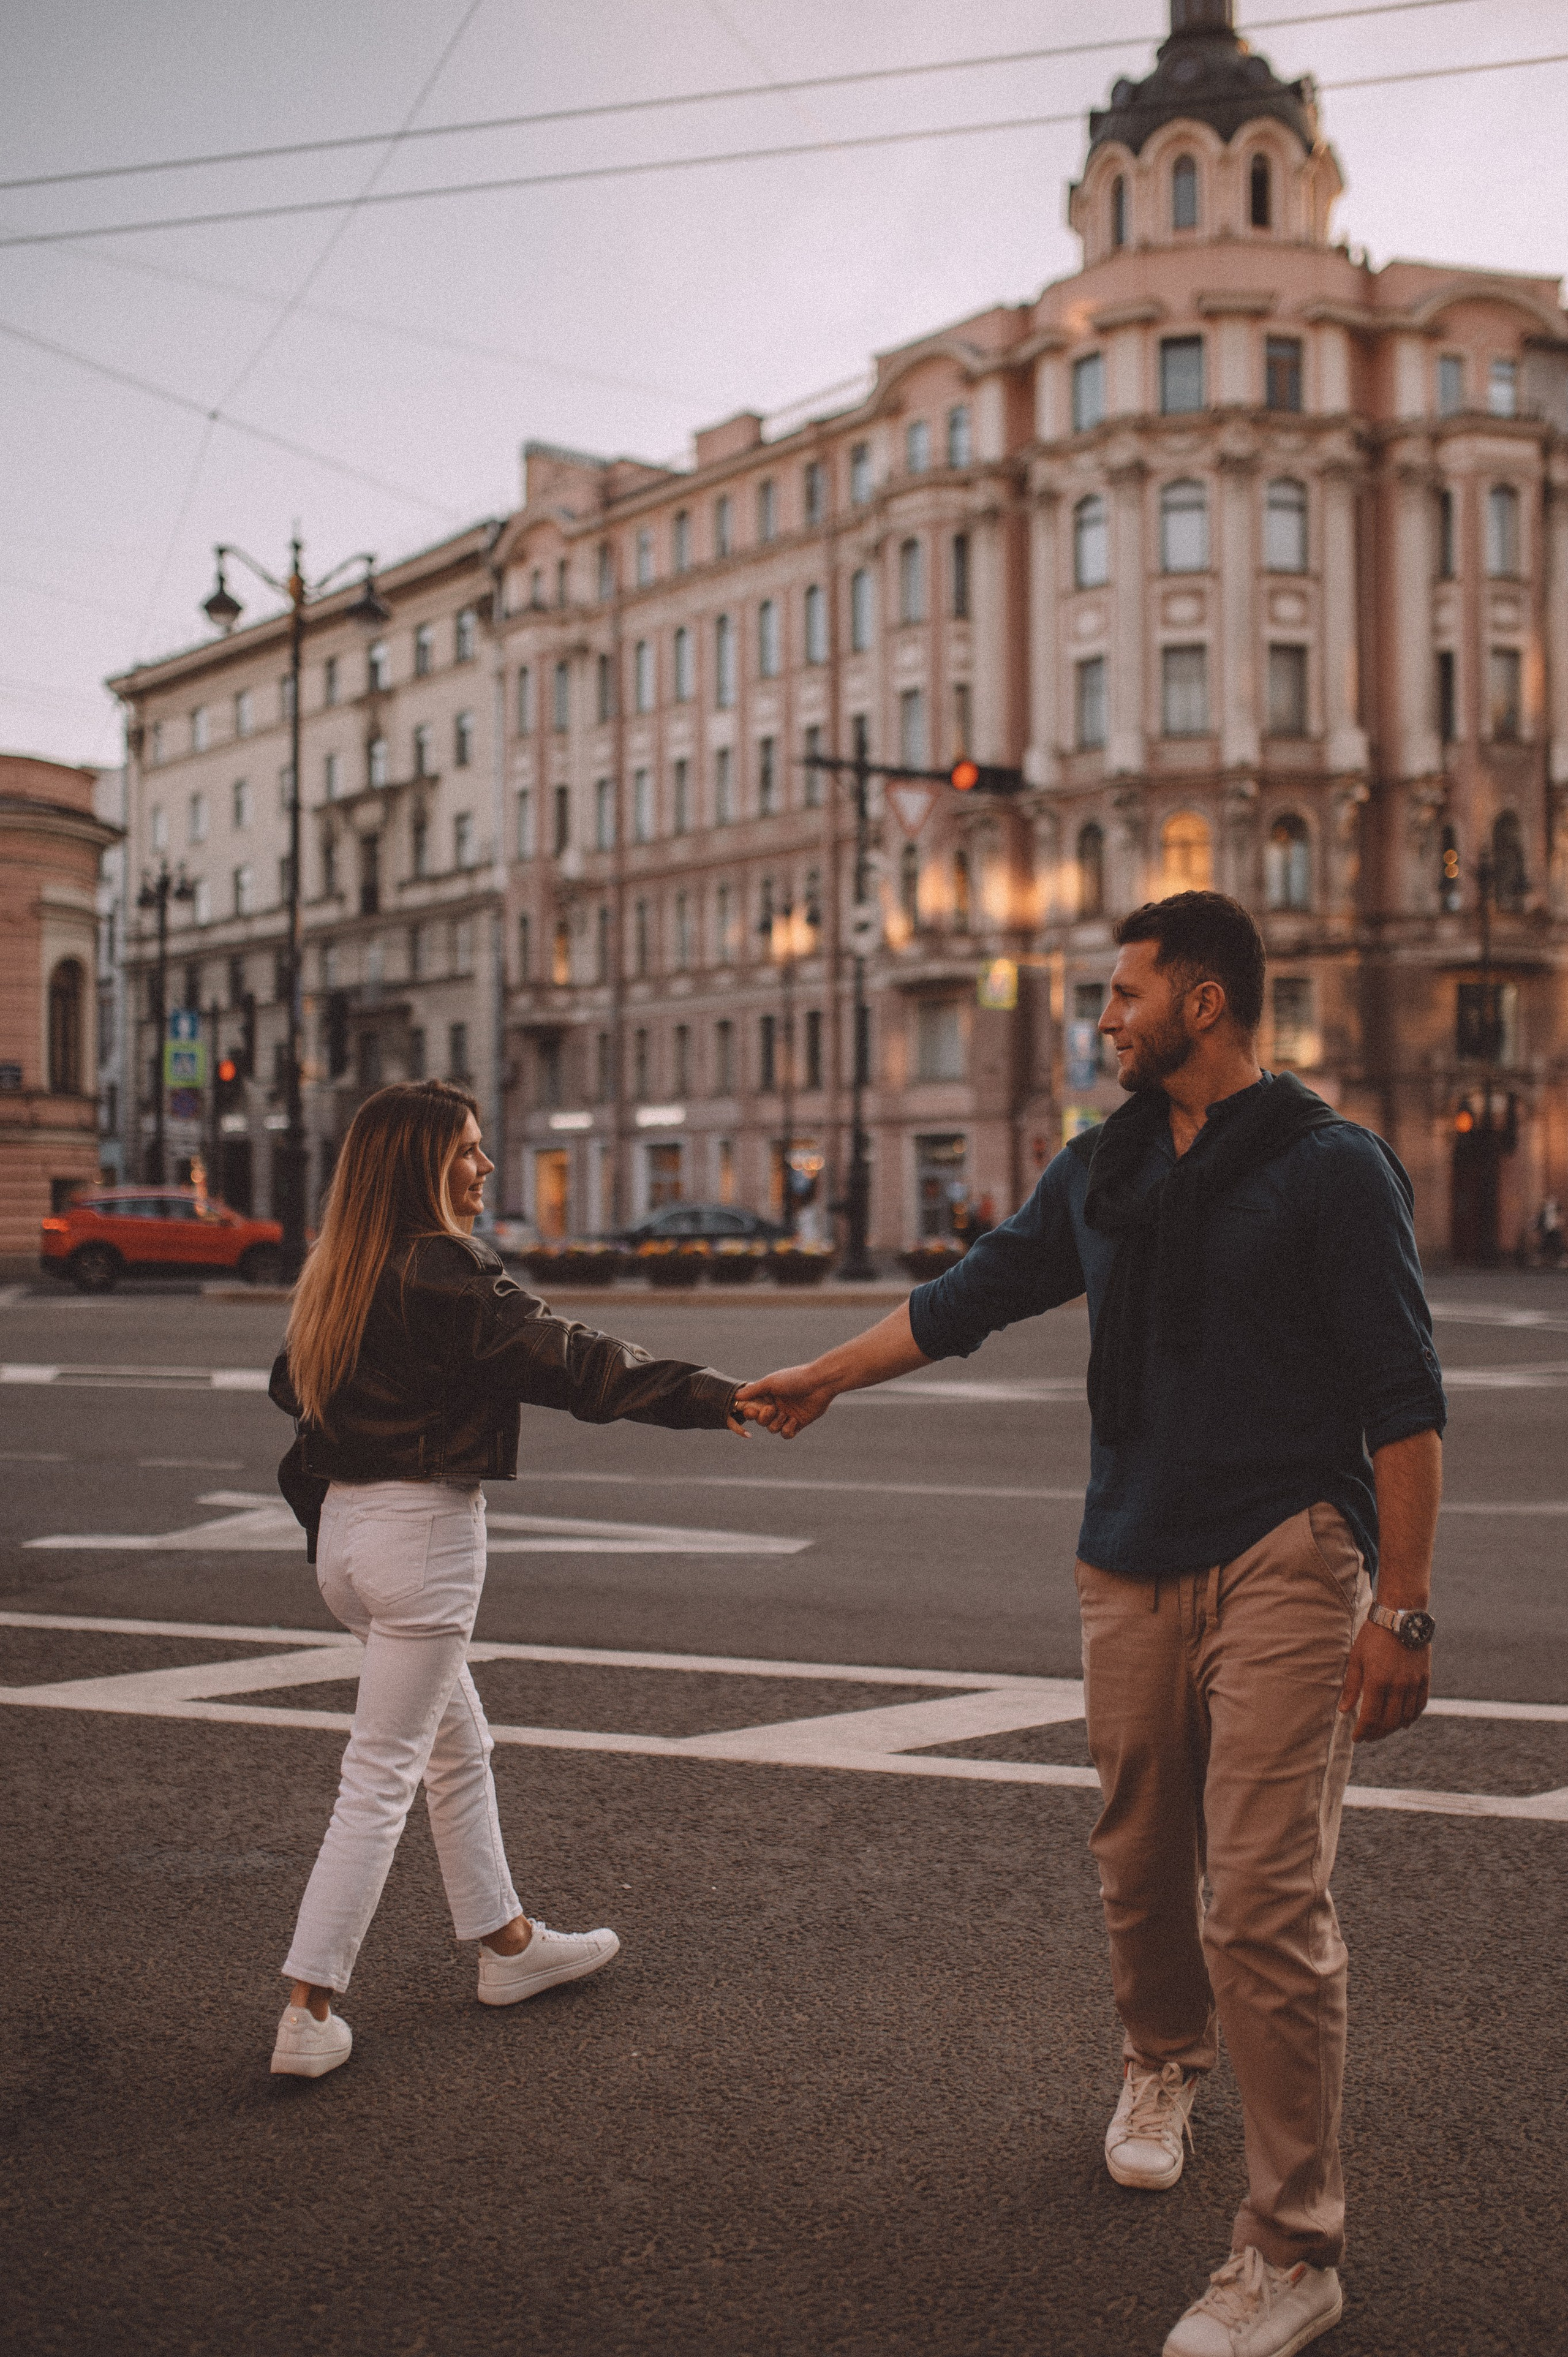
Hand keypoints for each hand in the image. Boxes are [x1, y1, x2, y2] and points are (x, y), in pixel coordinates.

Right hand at [734, 1363, 837, 1440]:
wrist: (819, 1383)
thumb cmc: (794, 1379)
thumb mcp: (771, 1382)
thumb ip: (753, 1390)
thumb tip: (736, 1396)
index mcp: (768, 1396)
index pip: (753, 1408)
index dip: (751, 1413)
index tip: (752, 1411)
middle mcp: (777, 1406)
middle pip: (761, 1421)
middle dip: (765, 1418)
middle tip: (773, 1409)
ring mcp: (787, 1415)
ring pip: (773, 1429)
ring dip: (777, 1423)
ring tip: (787, 1414)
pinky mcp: (798, 1423)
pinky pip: (786, 1434)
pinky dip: (788, 1430)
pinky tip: (794, 1421)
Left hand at [1338, 1619, 1429, 1743]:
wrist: (1400, 1616)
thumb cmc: (1373, 1636)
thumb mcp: (1356, 1658)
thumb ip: (1351, 1686)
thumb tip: (1344, 1710)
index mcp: (1377, 1680)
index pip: (1371, 1717)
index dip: (1363, 1731)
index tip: (1357, 1738)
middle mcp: (1398, 1685)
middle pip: (1389, 1721)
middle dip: (1377, 1733)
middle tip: (1368, 1737)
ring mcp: (1413, 1682)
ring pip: (1406, 1717)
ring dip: (1393, 1728)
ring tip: (1383, 1731)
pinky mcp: (1424, 1678)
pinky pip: (1420, 1705)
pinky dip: (1412, 1717)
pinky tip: (1404, 1722)